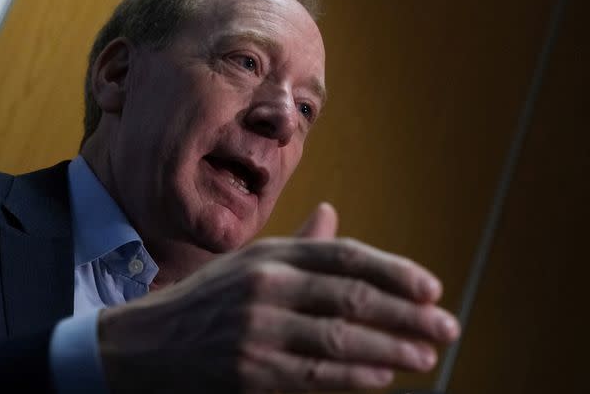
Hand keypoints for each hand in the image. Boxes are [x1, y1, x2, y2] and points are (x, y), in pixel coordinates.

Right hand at [98, 203, 459, 392]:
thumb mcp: (248, 263)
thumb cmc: (206, 301)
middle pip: (351, 298)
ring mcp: (257, 329)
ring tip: (426, 356)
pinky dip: (352, 376)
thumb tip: (332, 214)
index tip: (432, 288)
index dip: (393, 271)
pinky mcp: (250, 371)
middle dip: (406, 314)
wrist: (146, 345)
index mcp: (270, 255)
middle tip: (447, 327)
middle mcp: (265, 286)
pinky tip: (383, 377)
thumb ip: (297, 244)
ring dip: (390, 349)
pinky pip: (313, 374)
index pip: (344, 256)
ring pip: (339, 338)